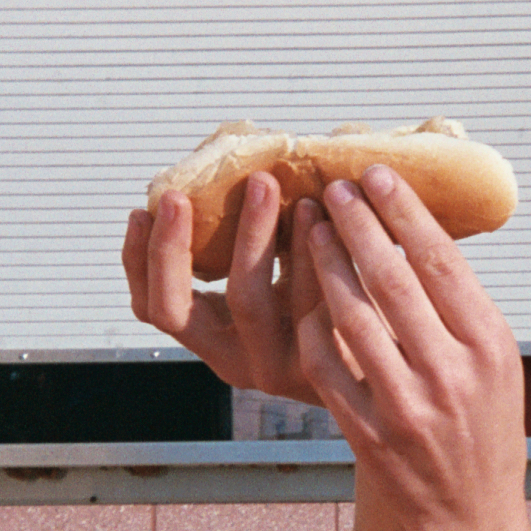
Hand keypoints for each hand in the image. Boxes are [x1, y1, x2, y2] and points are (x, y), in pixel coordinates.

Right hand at [123, 170, 324, 403]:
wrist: (391, 362)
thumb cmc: (331, 306)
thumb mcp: (279, 283)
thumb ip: (250, 244)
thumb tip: (240, 163)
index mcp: (214, 339)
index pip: (152, 307)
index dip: (139, 260)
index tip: (144, 208)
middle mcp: (235, 361)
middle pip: (178, 309)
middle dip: (173, 246)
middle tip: (179, 195)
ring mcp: (274, 367)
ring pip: (245, 298)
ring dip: (250, 233)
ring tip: (268, 182)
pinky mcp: (320, 365)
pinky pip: (302, 303)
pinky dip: (308, 253)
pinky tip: (321, 216)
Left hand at [297, 165, 530, 530]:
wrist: (470, 515)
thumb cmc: (486, 428)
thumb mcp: (497, 364)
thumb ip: (463, 307)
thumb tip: (422, 234)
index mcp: (490, 346)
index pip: (441, 262)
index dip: (404, 213)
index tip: (377, 176)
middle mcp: (451, 374)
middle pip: (392, 280)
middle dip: (356, 224)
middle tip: (332, 187)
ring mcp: (407, 407)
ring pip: (350, 318)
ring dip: (324, 266)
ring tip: (311, 229)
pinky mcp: (370, 433)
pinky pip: (326, 367)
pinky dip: (311, 327)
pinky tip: (301, 299)